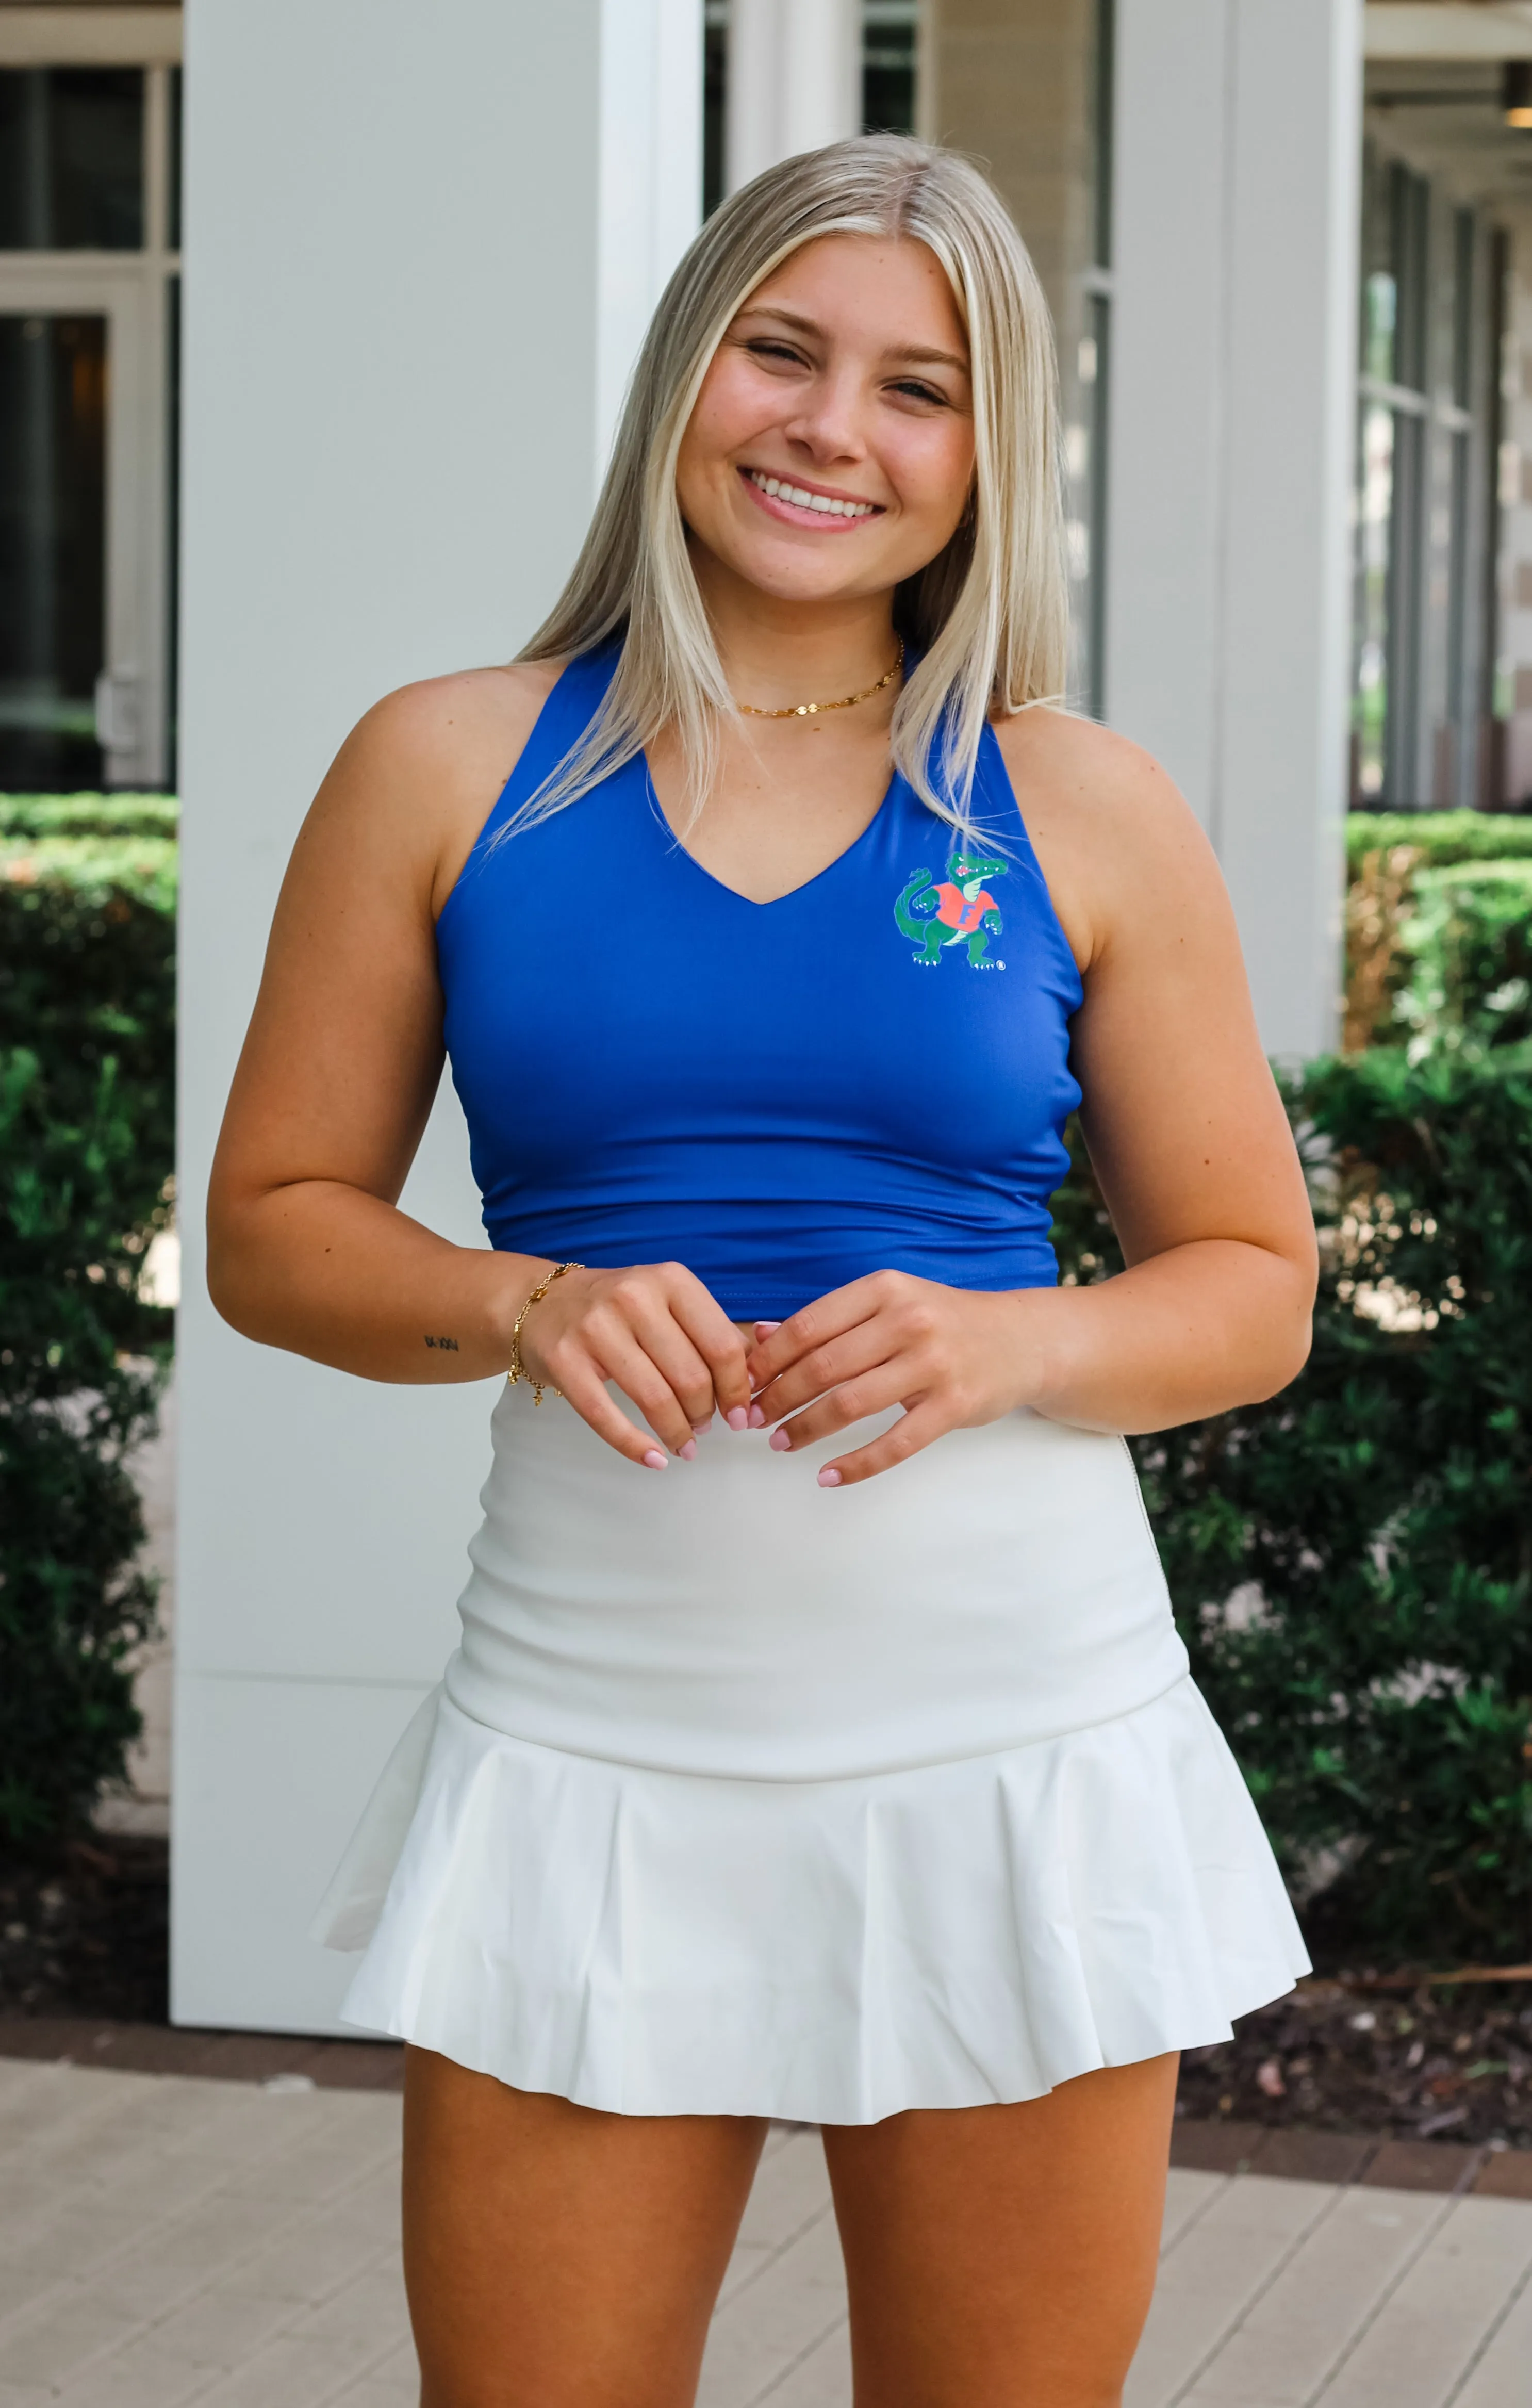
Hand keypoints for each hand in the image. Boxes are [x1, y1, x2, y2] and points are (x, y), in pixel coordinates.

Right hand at [516, 1261, 751, 1468]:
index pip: (722, 1345)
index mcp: (670, 1280)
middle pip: (691, 1377)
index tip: (742, 1415)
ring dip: (677, 1433)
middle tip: (705, 1428)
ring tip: (684, 1444)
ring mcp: (595, 1329)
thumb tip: (758, 1377)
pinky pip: (607, 1417)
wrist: (543, 1304)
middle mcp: (633, 1297)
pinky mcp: (565, 1361)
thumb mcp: (669, 1301)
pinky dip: (635, 1446)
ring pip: (655, 1399)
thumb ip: (713, 1331)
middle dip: (706, 1414)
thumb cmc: (620, 1309)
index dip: (738, 1389)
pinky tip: (654, 1459)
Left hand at [745, 1271, 1048, 1486]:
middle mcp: (909, 1321)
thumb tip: (760, 1337)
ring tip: (781, 1443)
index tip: (744, 1384)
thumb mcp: (890, 1303)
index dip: (769, 1361)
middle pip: (823, 1367)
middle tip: (754, 1421)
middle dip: (778, 1399)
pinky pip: (895, 1443)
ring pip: (851, 1404)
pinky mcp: (954, 1405)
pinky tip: (828, 1476)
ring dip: (806, 1429)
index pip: (809, 1326)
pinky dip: (856, 1465)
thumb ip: (829, 1319)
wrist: (1022, 1339)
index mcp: (885, 1289)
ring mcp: (934, 1364)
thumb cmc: (943, 1321)